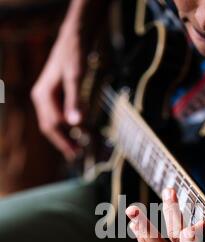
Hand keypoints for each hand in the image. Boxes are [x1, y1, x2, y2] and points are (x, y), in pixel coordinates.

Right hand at [31, 15, 86, 158]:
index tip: (77, 151)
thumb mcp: (76, 78)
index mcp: (43, 95)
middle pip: (50, 127)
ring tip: (78, 147)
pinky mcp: (55, 96)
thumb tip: (75, 124)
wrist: (74, 38)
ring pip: (54, 123)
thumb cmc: (74, 55)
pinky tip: (78, 131)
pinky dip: (68, 126)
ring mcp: (47, 97)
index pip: (53, 124)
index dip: (65, 139)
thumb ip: (75, 101)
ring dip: (65, 135)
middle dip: (63, 141)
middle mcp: (42, 98)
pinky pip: (59, 116)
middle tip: (76, 155)